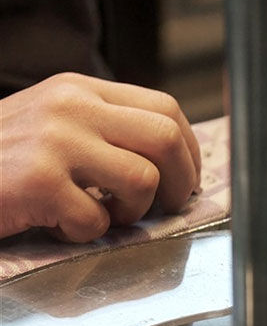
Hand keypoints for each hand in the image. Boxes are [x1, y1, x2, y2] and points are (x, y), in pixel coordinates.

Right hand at [0, 73, 200, 241]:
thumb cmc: (4, 158)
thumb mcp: (55, 123)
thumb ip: (106, 129)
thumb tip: (173, 159)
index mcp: (80, 90)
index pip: (164, 108)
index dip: (188, 150)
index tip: (187, 178)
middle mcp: (71, 107)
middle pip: (165, 139)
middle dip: (181, 182)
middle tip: (169, 206)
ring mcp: (54, 142)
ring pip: (141, 181)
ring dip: (133, 213)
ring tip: (103, 215)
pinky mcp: (37, 182)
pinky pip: (96, 220)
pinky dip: (85, 235)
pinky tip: (59, 225)